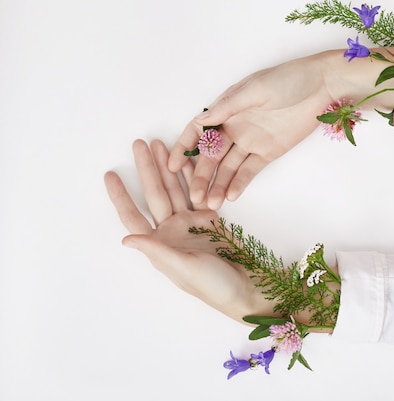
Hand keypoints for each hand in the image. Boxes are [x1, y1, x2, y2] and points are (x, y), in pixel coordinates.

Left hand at [104, 139, 273, 322]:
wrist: (245, 286)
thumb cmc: (212, 285)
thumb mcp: (183, 269)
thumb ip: (157, 251)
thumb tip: (125, 239)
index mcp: (159, 245)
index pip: (133, 216)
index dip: (120, 196)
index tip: (110, 174)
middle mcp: (171, 231)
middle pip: (155, 195)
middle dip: (147, 169)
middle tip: (140, 144)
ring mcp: (190, 223)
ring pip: (175, 190)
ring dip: (168, 168)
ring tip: (161, 144)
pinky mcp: (209, 219)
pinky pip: (198, 192)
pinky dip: (193, 176)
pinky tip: (186, 160)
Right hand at [168, 47, 393, 209]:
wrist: (322, 87)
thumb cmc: (287, 80)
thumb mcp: (254, 90)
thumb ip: (227, 108)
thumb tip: (200, 120)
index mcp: (227, 109)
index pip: (198, 131)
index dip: (184, 148)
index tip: (172, 166)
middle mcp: (235, 128)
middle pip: (212, 156)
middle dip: (201, 176)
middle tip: (194, 197)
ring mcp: (251, 142)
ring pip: (229, 168)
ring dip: (218, 185)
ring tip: (210, 205)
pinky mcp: (268, 153)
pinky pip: (250, 171)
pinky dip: (239, 183)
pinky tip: (231, 197)